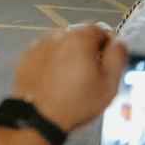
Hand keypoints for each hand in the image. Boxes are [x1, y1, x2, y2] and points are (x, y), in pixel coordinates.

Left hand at [10, 23, 126, 132]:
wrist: (38, 116)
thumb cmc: (76, 102)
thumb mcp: (108, 83)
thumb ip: (117, 57)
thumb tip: (118, 42)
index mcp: (78, 39)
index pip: (99, 29)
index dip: (107, 43)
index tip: (109, 59)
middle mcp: (56, 36)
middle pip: (78, 34)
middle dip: (88, 48)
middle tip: (92, 71)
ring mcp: (38, 44)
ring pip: (60, 43)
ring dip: (69, 53)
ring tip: (72, 77)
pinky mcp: (25, 56)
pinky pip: (45, 52)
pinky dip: (52, 59)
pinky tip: (55, 78)